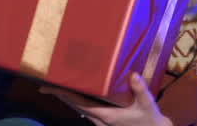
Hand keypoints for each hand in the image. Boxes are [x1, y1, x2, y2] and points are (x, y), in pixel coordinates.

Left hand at [41, 73, 170, 125]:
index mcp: (106, 116)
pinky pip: (87, 111)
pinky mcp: (105, 122)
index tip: (50, 88)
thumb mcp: (147, 104)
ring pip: (80, 110)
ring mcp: (101, 122)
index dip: (64, 96)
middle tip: (46, 85)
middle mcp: (100, 120)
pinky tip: (77, 95)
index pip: (80, 104)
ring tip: (57, 88)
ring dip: (68, 100)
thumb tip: (133, 75)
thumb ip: (140, 90)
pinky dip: (78, 102)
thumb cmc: (151, 120)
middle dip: (61, 96)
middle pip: (75, 107)